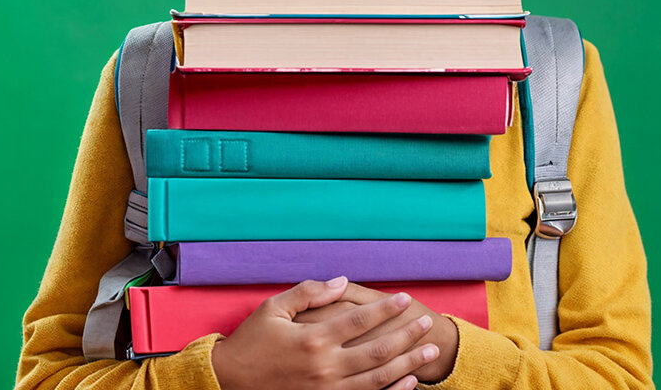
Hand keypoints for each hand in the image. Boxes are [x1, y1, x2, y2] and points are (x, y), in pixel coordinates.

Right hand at [210, 277, 440, 389]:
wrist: (231, 381)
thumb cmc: (251, 341)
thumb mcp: (274, 308)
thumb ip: (309, 293)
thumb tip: (341, 281)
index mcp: (312, 338)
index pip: (360, 319)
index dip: (386, 308)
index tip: (405, 298)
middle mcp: (325, 366)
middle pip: (378, 350)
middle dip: (407, 335)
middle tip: (427, 322)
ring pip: (378, 377)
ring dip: (408, 363)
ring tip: (429, 351)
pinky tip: (409, 382)